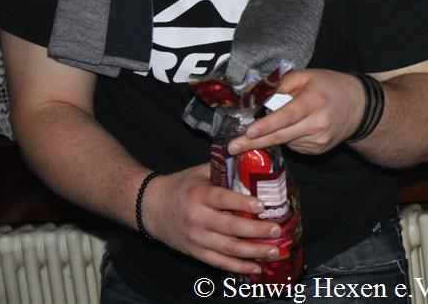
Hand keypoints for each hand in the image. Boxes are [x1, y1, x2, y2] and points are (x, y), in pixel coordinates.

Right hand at [143, 163, 283, 273]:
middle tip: (277, 230)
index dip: (242, 204)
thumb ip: (224, 168)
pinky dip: (238, 267)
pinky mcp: (195, 252)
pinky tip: (256, 268)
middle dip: (256, 231)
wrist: (150, 207)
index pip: (223, 200)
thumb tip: (252, 159)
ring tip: (274, 251)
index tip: (261, 205)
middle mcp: (197, 218)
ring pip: (228, 249)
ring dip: (253, 252)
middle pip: (230, 228)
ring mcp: (196, 238)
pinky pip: (219, 262)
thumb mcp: (199, 173)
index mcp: (199, 195)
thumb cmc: (180, 187)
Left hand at [229, 69, 366, 155]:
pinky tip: (293, 128)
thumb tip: (256, 92)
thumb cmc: (330, 86)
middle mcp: (318, 124)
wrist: (359, 108)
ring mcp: (319, 141)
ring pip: (285, 141)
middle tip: (232, 147)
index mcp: (315, 101)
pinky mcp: (318, 151)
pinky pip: (293, 145)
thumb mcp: (307, 75)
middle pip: (281, 136)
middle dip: (254, 142)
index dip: (268, 125)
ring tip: (271, 125)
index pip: (288, 115)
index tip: (249, 132)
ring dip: (271, 136)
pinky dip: (286, 138)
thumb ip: (282, 83)